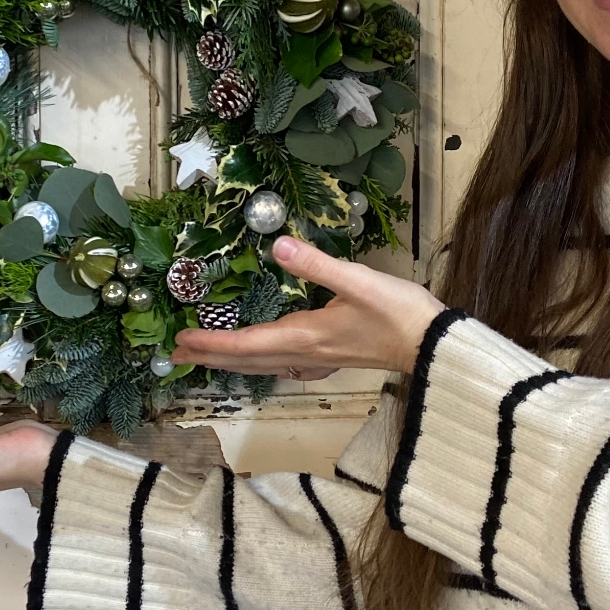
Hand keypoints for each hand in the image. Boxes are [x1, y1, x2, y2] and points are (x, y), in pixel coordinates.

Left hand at [170, 235, 444, 377]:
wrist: (433, 345)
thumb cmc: (399, 313)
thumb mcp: (358, 281)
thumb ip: (317, 264)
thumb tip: (278, 245)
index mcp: (304, 336)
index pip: (245, 345)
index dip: (211, 343)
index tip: (180, 341)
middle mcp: (305, 352)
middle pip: (247, 360)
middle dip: (210, 357)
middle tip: (176, 355)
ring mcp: (319, 358)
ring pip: (263, 364)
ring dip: (231, 362)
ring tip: (206, 358)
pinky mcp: (332, 357)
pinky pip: (284, 364)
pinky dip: (261, 362)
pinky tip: (266, 360)